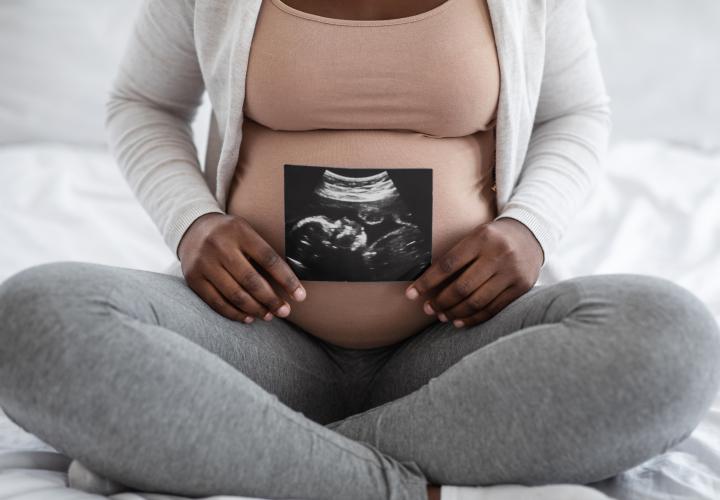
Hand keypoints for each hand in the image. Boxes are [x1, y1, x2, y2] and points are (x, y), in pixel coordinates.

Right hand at [178, 213, 306, 322]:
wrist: (192, 228)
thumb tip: (289, 283)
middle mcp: (220, 246)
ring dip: (255, 309)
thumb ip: (262, 252)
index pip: (269, 259)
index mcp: (240, 232)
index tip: (300, 296)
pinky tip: (248, 317)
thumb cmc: (229, 234)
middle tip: (284, 311)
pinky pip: (216, 302)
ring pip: (234, 294)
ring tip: (268, 315)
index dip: (287, 279)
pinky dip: (234, 313)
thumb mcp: (246, 232)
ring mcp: (204, 262)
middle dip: (271, 299)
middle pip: (251, 280)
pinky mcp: (193, 278)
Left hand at [404, 218, 543, 327]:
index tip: (411, 294)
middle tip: (427, 309)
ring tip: (441, 316)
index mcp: (481, 238)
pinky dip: (474, 318)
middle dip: (441, 302)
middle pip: (462, 287)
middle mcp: (498, 255)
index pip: (447, 265)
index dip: (427, 282)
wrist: (530, 234)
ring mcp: (512, 272)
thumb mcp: (474, 237)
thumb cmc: (492, 238)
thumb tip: (425, 282)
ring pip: (477, 301)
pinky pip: (493, 309)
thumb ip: (455, 256)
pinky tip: (459, 322)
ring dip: (455, 313)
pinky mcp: (521, 287)